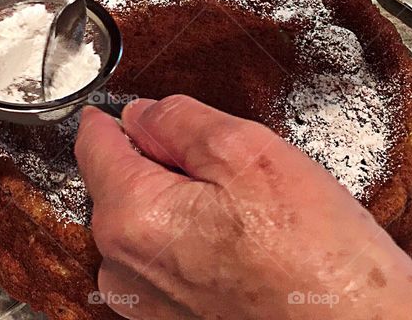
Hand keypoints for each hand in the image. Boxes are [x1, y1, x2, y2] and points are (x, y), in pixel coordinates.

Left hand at [74, 96, 411, 319]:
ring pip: (146, 226)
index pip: (95, 145)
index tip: (123, 110)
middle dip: (161, 164)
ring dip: (180, 208)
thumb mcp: (249, 152)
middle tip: (227, 168)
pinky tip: (244, 250)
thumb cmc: (316, 259)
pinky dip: (193, 246)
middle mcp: (124, 269)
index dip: (114, 117)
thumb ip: (180, 121)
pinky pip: (167, 265)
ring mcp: (146, 306)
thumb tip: (142, 113)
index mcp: (132, 216)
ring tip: (247, 217)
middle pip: (121, 185)